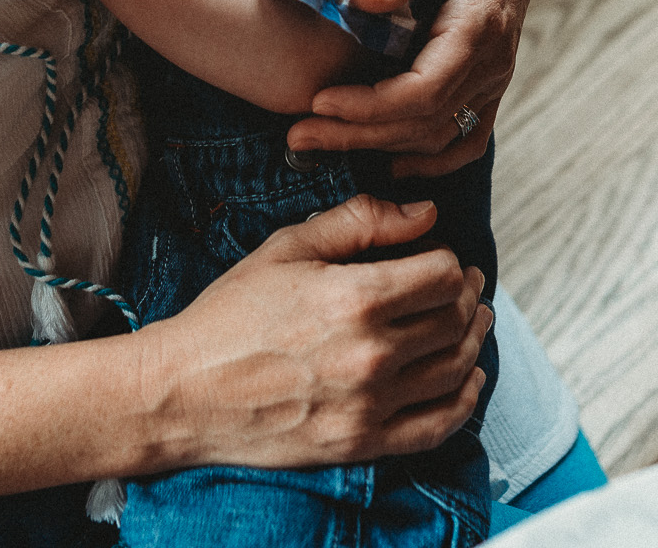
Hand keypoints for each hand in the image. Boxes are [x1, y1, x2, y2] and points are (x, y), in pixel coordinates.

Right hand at [138, 195, 491, 469]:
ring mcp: (369, 405)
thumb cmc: (230, 315)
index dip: (450, 262)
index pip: (442, 275)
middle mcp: (370, 355)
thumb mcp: (288, 248)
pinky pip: (439, 425)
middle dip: (467, 297)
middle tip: (465, 287)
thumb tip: (424, 213)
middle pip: (454, 321)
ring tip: (471, 324)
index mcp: (354, 298)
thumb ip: (360, 221)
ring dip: (473, 342)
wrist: (183, 391)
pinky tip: (467, 379)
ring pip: (455, 370)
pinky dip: (464, 400)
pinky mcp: (362, 443)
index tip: (445, 260)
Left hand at [288, 0, 537, 175]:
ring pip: (439, 136)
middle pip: (424, 123)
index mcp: (479, 25)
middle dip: (357, 135)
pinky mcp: (488, 83)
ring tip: (319, 143)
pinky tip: (388, 163)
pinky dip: (430, 159)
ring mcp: (494, 78)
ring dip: (380, 148)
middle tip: (297, 136)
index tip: (317, 101)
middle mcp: (492, 62)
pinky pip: (466, 137)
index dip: (370, 106)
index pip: (424, 90)